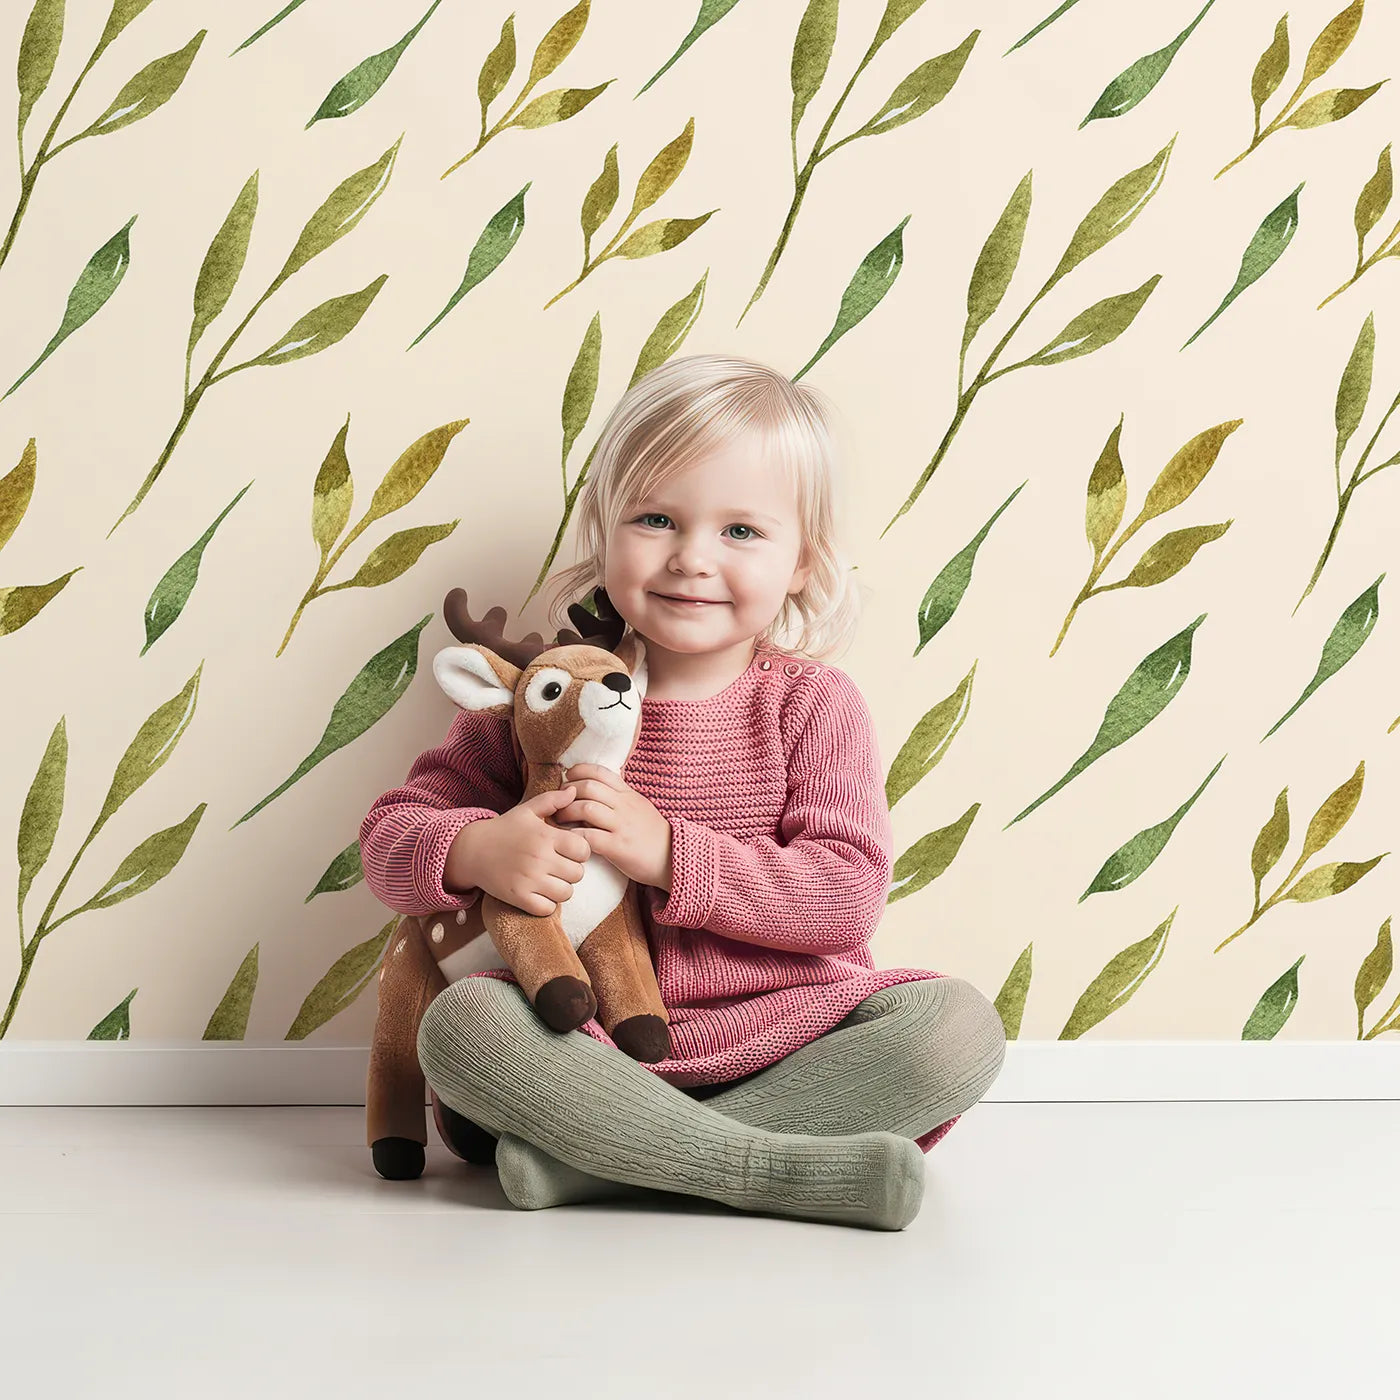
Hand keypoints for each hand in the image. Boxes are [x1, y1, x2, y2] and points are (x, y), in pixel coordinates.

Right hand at [445, 788, 591, 916]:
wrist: (472, 850)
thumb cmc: (504, 829)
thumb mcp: (527, 810)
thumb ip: (553, 800)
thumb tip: (574, 790)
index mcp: (546, 836)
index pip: (584, 850)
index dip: (580, 851)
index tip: (569, 851)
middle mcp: (539, 857)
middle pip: (578, 874)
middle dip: (572, 870)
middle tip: (560, 866)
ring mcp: (528, 879)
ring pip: (566, 893)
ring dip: (561, 888)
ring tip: (551, 880)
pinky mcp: (518, 897)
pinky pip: (547, 908)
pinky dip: (547, 904)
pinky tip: (540, 893)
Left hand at [558, 763, 672, 890]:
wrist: (674, 859)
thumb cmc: (652, 835)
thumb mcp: (639, 807)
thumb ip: (620, 795)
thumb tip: (598, 784)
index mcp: (628, 795)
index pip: (600, 772)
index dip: (579, 771)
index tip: (567, 779)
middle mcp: (625, 806)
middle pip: (588, 787)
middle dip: (567, 793)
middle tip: (557, 803)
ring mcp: (622, 826)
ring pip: (586, 808)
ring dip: (566, 813)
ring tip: (559, 821)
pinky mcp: (618, 847)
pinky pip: (589, 836)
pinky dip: (573, 836)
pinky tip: (568, 840)